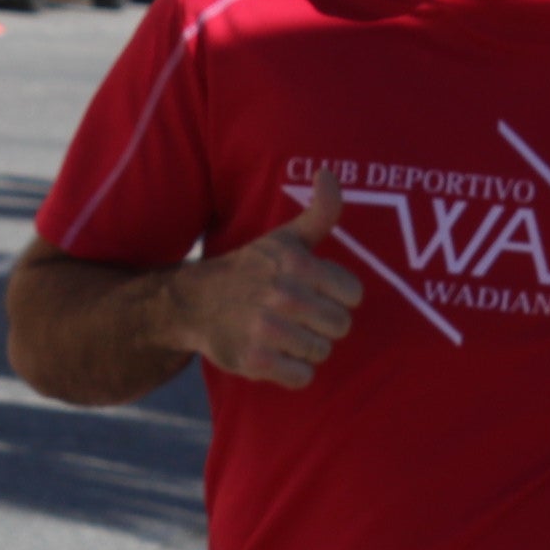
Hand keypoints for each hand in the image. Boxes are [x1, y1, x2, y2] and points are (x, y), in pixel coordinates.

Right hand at [169, 168, 363, 389]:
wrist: (196, 302)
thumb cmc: (253, 269)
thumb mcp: (285, 237)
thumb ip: (319, 211)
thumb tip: (327, 172)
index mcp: (298, 263)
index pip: (353, 295)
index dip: (337, 297)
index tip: (314, 292)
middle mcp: (284, 294)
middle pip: (341, 326)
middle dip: (322, 324)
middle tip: (295, 315)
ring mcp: (269, 329)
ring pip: (321, 351)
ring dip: (306, 347)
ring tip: (282, 332)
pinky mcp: (256, 360)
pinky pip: (302, 377)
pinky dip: (292, 371)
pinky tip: (274, 354)